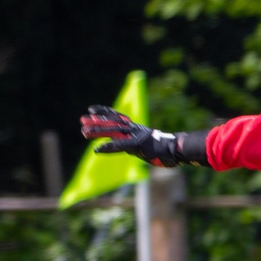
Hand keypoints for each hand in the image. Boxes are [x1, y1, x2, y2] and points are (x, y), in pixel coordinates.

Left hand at [79, 106, 206, 167]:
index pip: (118, 116)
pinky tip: (97, 149)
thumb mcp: (146, 145)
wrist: (179, 150)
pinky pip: (120, 145)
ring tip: (83, 132)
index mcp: (137, 128)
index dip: (104, 112)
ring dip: (97, 131)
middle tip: (81, 120)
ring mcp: (136, 136)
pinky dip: (108, 147)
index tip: (91, 109)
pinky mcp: (138, 145)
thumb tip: (122, 147)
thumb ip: (132, 144)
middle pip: (112, 122)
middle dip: (96, 121)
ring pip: (114, 131)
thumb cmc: (166, 150)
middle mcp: (135, 129)